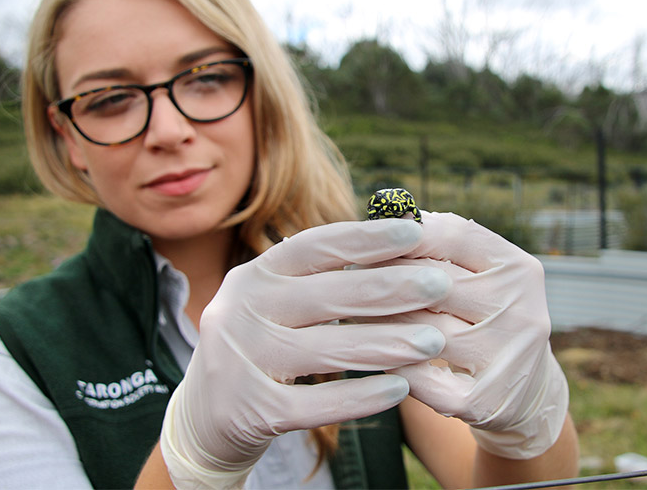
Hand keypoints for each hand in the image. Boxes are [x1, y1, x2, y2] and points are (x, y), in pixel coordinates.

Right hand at [160, 219, 450, 488]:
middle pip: (328, 295)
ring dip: (388, 343)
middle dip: (392, 288)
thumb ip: (320, 278)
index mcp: (254, 275)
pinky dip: (361, 397)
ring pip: (329, 349)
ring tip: (435, 339)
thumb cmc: (260, 344)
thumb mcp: (276, 301)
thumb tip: (391, 244)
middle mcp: (243, 310)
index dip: (365, 237)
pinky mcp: (251, 409)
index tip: (414, 231)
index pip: (314, 247)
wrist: (205, 415)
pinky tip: (400, 388)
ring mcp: (243, 360)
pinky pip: (317, 403)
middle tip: (441, 284)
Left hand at [359, 211, 568, 458]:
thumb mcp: (475, 276)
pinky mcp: (488, 401)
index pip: (455, 235)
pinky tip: (368, 356)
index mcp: (518, 268)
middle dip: (382, 278)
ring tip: (345, 312)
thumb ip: (437, 244)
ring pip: (420, 331)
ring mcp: (508, 359)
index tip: (365, 235)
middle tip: (343, 278)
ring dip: (375, 323)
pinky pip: (421, 379)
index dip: (404, 232)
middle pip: (433, 282)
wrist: (524, 392)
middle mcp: (522, 310)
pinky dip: (391, 366)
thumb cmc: (480, 316)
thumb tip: (383, 209)